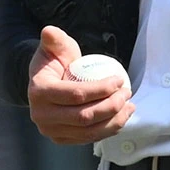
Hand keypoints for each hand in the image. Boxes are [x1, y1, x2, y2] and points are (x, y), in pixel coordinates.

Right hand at [27, 25, 134, 144]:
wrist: (45, 82)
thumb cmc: (54, 61)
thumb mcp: (55, 47)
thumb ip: (54, 39)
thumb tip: (49, 31)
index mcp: (39, 92)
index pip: (76, 95)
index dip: (101, 89)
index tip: (119, 79)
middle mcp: (41, 116)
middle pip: (84, 117)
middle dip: (111, 106)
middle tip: (127, 92)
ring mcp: (50, 131)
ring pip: (88, 132)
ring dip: (114, 121)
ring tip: (129, 105)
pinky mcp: (61, 139)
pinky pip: (87, 138)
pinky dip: (108, 130)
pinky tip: (122, 117)